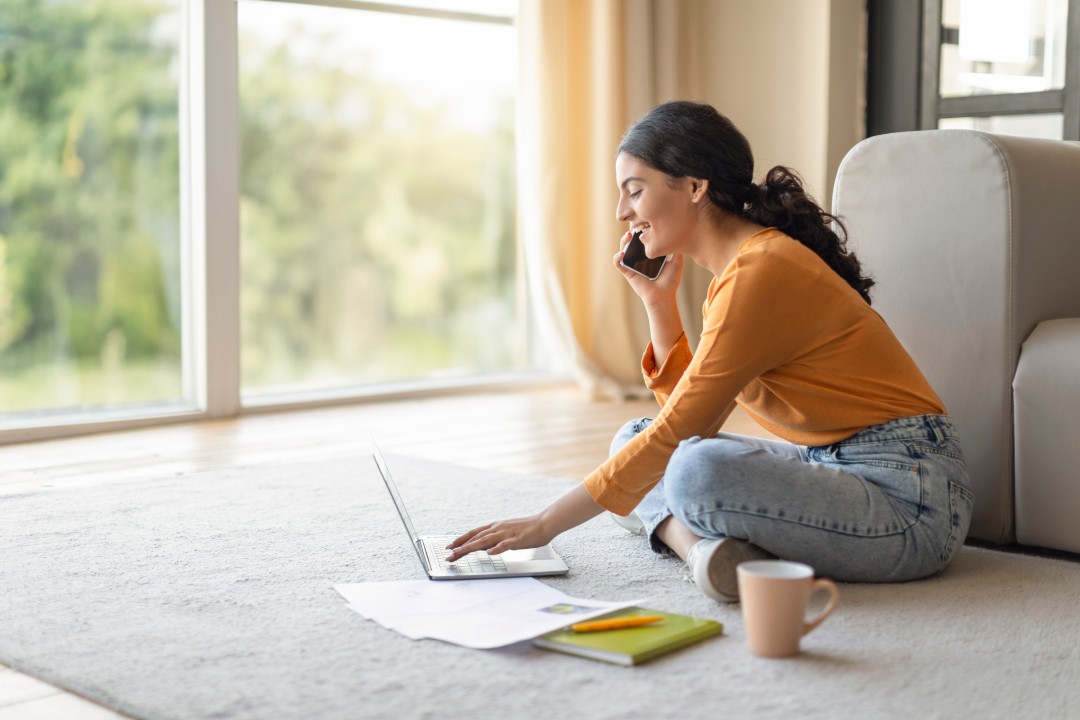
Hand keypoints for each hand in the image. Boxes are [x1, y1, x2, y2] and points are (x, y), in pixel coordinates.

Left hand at [445, 484, 605, 561]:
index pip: (474, 533)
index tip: (449, 546)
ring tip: (460, 553)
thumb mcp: (508, 532)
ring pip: (486, 540)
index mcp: (495, 526)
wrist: (545, 523)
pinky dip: (497, 548)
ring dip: (471, 547)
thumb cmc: (527, 530)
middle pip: (476, 537)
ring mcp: (507, 533)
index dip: (461, 539)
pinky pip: (506, 545)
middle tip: (449, 555)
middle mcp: (498, 528)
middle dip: (461, 546)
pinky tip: (490, 553)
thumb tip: (485, 547)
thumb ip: (496, 539)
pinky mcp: (518, 539)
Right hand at [612, 230, 683, 303]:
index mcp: (650, 254)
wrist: (663, 295)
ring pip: (623, 249)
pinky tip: (622, 253)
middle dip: (632, 232)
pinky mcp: (627, 272)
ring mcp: (632, 264)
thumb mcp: (677, 262)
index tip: (646, 223)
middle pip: (632, 241)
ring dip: (623, 241)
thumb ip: (677, 249)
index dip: (642, 230)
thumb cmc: (670, 281)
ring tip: (628, 236)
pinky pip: (618, 263)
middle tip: (636, 227)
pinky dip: (617, 257)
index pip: (643, 239)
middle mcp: (640, 258)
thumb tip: (679, 234)